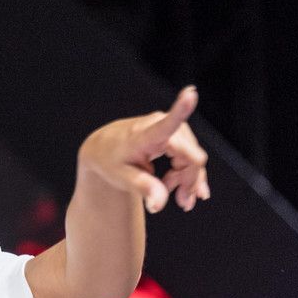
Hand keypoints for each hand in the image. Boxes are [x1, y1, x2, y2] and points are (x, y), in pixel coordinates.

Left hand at [78, 86, 208, 212]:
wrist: (103, 148)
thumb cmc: (110, 161)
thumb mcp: (121, 177)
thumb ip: (142, 188)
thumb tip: (159, 204)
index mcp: (145, 135)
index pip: (166, 122)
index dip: (181, 109)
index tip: (190, 93)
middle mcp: (160, 125)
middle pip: (192, 158)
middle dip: (189, 182)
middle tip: (181, 203)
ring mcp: (171, 127)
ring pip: (194, 159)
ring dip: (187, 180)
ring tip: (171, 194)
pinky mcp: (176, 132)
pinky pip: (191, 156)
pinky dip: (188, 175)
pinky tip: (185, 191)